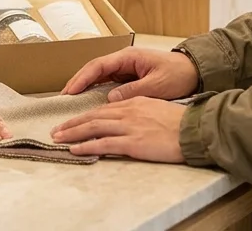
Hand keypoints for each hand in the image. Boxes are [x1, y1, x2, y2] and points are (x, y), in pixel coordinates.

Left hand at [51, 98, 186, 162]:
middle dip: (72, 123)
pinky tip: (75, 149)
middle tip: (56, 130)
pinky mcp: (133, 142)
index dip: (85, 115)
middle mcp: (128, 112)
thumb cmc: (181, 122)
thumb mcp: (157, 108)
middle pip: (93, 116)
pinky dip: (86, 146)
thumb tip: (127, 117)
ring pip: (93, 127)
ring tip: (58, 138)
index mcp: (134, 102)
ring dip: (73, 133)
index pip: (103, 108)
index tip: (72, 121)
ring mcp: (129, 126)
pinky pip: (104, 144)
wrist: (195, 130)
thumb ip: (139, 111)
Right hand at [61, 47, 199, 101]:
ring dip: (84, 87)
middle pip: (94, 70)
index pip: (98, 65)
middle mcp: (123, 60)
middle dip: (77, 82)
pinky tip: (88, 101)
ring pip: (98, 76)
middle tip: (63, 98)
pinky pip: (107, 82)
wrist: (194, 71)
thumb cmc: (178, 74)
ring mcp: (125, 68)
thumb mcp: (157, 85)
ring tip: (70, 101)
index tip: (69, 91)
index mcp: (128, 57)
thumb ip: (133, 91)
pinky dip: (96, 90)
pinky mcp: (128, 76)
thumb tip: (109, 98)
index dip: (81, 78)